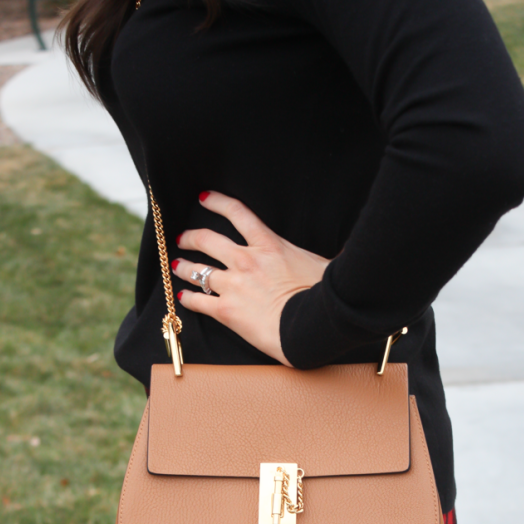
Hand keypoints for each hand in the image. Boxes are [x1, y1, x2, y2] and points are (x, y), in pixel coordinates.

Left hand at [173, 192, 329, 365]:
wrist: (311, 325)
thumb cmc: (323, 296)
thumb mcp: (326, 266)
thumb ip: (327, 256)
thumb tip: (347, 253)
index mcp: (269, 245)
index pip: (237, 213)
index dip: (217, 202)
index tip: (205, 198)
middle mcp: (246, 260)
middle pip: (208, 240)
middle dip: (192, 237)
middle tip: (184, 238)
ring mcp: (233, 285)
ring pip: (198, 270)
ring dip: (184, 267)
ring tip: (177, 266)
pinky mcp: (226, 311)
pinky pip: (199, 301)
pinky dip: (188, 298)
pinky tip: (184, 298)